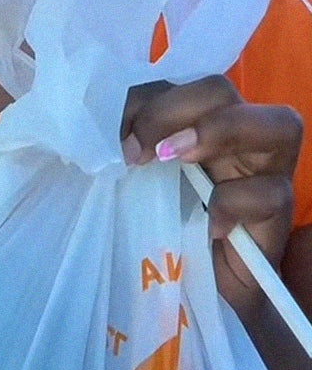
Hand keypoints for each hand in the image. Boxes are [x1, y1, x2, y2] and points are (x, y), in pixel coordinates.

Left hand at [122, 76, 301, 315]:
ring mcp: (266, 172)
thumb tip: (91, 128)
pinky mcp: (277, 214)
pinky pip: (270, 192)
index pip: (173, 82)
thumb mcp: (131, 181)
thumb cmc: (157, 228)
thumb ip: (123, 147)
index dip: (142, 98)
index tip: (112, 134)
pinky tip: (207, 224)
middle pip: (220, 89)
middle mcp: (236, 137)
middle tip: (139, 152)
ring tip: (174, 160)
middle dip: (173, 109)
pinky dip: (233, 203)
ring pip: (279, 124)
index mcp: (193, 123)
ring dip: (220, 131)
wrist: (190, 287)